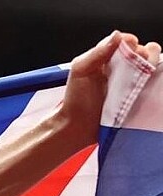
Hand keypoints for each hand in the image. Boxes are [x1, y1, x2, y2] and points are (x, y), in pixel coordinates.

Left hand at [59, 31, 160, 146]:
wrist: (78, 127)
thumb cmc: (75, 100)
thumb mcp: (80, 70)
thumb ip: (97, 52)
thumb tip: (117, 35)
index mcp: (107, 58)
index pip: (126, 42)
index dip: (130, 42)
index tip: (130, 46)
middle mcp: (121, 67)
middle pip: (142, 51)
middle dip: (144, 52)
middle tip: (137, 61)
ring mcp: (130, 82)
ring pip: (150, 65)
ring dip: (150, 65)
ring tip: (141, 73)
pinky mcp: (136, 96)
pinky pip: (151, 83)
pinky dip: (153, 79)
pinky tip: (146, 82)